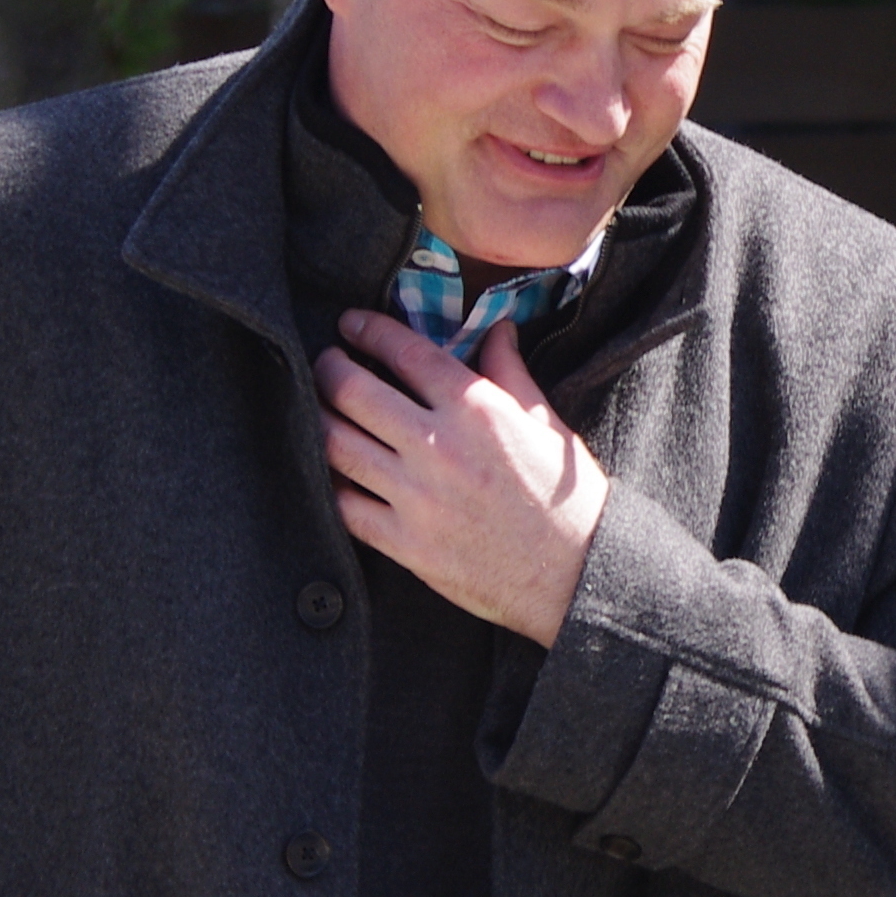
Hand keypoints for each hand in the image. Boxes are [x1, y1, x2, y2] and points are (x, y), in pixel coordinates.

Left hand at [313, 310, 608, 647]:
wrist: (578, 573)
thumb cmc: (565, 496)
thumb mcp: (545, 421)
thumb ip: (510, 372)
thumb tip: (498, 328)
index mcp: (476, 408)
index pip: (404, 352)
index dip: (368, 330)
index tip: (350, 323)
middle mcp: (439, 446)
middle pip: (352, 391)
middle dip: (328, 367)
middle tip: (324, 362)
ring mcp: (416, 497)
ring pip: (336, 444)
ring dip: (318, 419)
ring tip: (317, 409)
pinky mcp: (405, 543)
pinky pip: (343, 504)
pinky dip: (328, 482)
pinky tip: (329, 469)